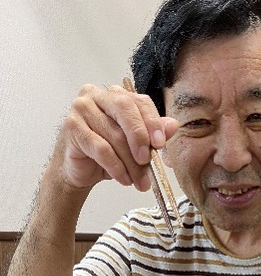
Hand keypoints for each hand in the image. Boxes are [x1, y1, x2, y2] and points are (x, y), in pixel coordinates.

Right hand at [52, 84, 177, 192]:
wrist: (79, 171)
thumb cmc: (107, 154)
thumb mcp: (134, 145)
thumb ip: (151, 133)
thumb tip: (173, 125)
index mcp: (115, 94)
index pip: (139, 101)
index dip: (152, 122)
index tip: (160, 144)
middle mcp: (96, 95)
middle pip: (125, 109)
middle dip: (140, 137)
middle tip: (147, 160)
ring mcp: (81, 109)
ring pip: (114, 134)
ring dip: (130, 163)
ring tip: (139, 181)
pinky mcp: (72, 127)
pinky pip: (100, 148)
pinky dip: (116, 167)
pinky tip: (124, 179)